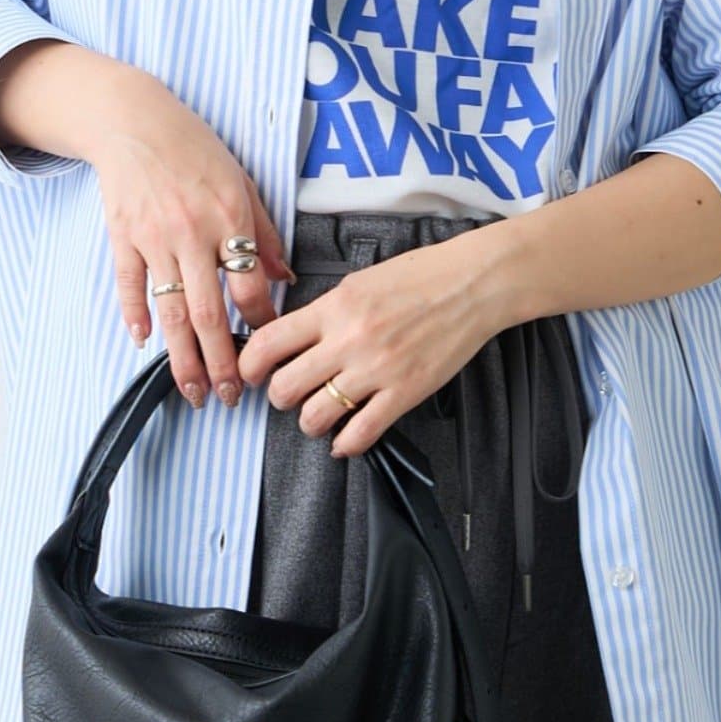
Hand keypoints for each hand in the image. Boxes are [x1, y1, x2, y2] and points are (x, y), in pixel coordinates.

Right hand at [87, 72, 292, 408]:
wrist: (135, 120)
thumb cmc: (195, 150)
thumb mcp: (242, 183)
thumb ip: (265, 235)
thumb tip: (288, 280)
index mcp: (229, 219)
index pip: (250, 287)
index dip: (262, 324)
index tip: (268, 350)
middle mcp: (192, 233)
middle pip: (208, 313)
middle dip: (222, 362)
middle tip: (231, 397)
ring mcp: (154, 238)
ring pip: (169, 311)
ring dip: (182, 357)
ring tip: (193, 390)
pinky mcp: (122, 237)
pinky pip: (129, 286)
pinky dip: (134, 316)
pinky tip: (143, 343)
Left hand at [235, 235, 507, 457]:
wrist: (471, 284)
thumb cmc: (420, 277)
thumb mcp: (358, 282)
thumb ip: (324, 312)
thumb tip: (294, 339)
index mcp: (333, 308)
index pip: (268, 344)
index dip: (249, 366)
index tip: (252, 373)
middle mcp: (349, 340)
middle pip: (285, 387)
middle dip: (279, 397)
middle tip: (288, 394)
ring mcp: (377, 370)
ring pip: (315, 416)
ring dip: (309, 422)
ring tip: (318, 416)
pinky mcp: (405, 392)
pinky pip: (361, 433)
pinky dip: (345, 444)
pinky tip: (344, 439)